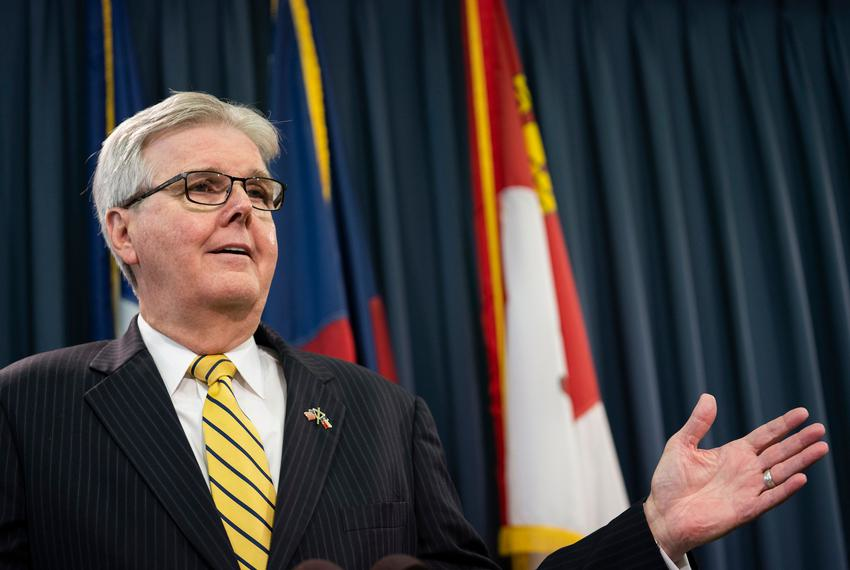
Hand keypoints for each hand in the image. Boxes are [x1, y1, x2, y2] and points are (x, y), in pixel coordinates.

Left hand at [643, 394, 828, 560]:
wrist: (663, 515)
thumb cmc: (669, 482)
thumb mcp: (680, 445)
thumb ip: (697, 423)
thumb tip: (708, 396)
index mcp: (732, 453)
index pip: (765, 435)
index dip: (783, 424)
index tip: (803, 413)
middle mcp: (745, 470)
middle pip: (779, 452)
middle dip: (800, 440)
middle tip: (820, 428)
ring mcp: (747, 490)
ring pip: (781, 472)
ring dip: (801, 461)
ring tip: (821, 447)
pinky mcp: (745, 510)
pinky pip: (770, 498)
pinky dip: (785, 489)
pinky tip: (800, 477)